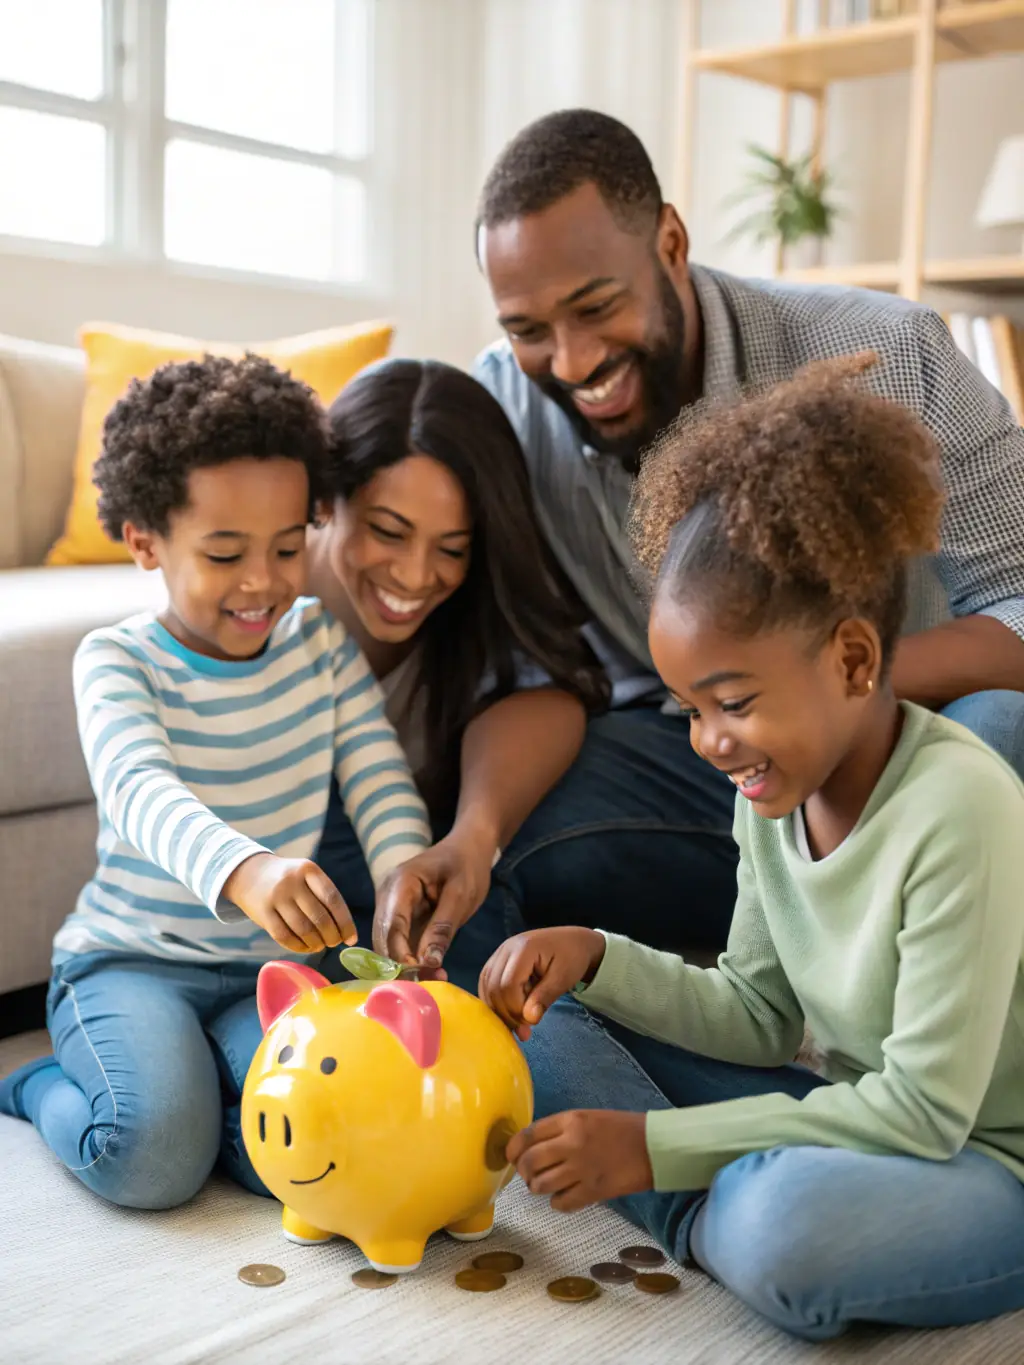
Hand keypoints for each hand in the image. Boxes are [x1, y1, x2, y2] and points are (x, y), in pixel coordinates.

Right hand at [223, 853, 356, 954]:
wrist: (249, 873)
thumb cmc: (288, 879)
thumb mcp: (306, 875)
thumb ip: (324, 895)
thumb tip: (345, 930)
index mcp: (309, 870)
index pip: (333, 899)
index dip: (345, 922)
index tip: (351, 938)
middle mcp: (292, 882)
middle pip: (319, 917)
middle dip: (332, 936)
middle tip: (334, 943)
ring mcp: (276, 897)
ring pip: (303, 929)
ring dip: (316, 943)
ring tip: (320, 946)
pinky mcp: (263, 913)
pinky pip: (284, 937)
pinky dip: (299, 947)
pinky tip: (306, 947)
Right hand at [373, 825, 495, 973]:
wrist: (468, 846)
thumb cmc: (467, 865)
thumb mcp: (461, 896)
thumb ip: (442, 928)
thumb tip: (427, 962)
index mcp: (400, 883)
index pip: (392, 925)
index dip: (399, 954)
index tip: (416, 976)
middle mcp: (388, 895)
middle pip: (384, 938)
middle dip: (401, 964)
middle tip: (429, 985)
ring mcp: (391, 906)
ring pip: (389, 943)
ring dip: (407, 965)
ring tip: (435, 979)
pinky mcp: (400, 916)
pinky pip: (400, 941)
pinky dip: (412, 958)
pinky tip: (432, 971)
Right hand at [479, 927, 604, 1039]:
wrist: (572, 942)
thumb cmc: (571, 958)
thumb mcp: (564, 979)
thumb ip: (545, 997)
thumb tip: (529, 1020)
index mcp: (524, 948)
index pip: (508, 984)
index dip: (516, 1008)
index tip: (531, 1023)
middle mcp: (506, 948)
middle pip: (494, 987)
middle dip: (507, 1012)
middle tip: (525, 1029)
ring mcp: (499, 953)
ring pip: (486, 987)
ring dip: (499, 1009)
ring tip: (518, 1023)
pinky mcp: (497, 961)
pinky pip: (487, 984)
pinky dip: (495, 1002)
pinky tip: (510, 1013)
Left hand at [508, 1110, 653, 1211]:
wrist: (654, 1146)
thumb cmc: (622, 1129)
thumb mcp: (588, 1117)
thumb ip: (561, 1129)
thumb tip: (532, 1146)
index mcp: (571, 1120)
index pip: (528, 1134)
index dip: (513, 1148)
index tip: (510, 1155)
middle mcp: (572, 1143)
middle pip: (529, 1162)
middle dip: (522, 1171)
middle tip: (527, 1174)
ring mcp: (582, 1169)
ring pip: (541, 1185)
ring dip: (537, 1187)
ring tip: (544, 1185)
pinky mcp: (594, 1191)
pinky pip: (561, 1203)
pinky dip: (557, 1202)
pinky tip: (564, 1196)